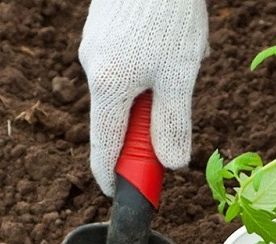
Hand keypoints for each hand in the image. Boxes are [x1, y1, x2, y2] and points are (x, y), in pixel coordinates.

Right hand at [79, 0, 208, 195]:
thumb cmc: (169, 13)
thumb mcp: (180, 75)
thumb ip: (173, 123)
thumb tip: (171, 163)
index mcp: (108, 87)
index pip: (104, 149)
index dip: (114, 177)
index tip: (124, 194)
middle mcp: (93, 69)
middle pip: (119, 119)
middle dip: (150, 121)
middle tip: (178, 105)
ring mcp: (95, 47)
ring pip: (129, 88)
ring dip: (157, 88)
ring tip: (182, 55)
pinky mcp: (103, 30)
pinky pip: (128, 63)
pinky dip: (152, 66)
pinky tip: (172, 39)